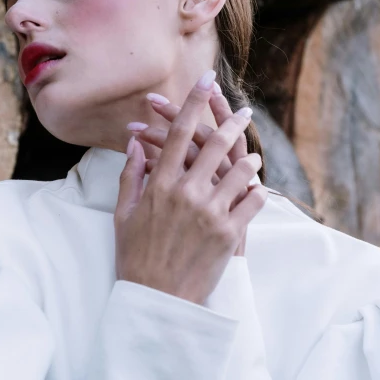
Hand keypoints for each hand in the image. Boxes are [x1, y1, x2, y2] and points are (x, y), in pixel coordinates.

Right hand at [128, 82, 255, 255]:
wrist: (156, 300)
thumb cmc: (135, 258)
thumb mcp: (123, 215)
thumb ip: (130, 177)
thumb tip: (134, 145)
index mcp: (159, 185)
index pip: (179, 133)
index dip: (193, 102)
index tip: (206, 79)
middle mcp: (186, 193)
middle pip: (215, 144)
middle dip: (232, 122)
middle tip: (244, 111)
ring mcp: (210, 212)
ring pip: (240, 170)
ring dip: (249, 158)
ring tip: (252, 155)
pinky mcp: (229, 234)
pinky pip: (253, 201)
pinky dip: (256, 190)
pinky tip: (255, 187)